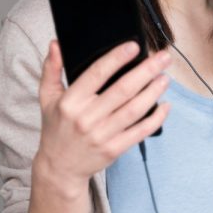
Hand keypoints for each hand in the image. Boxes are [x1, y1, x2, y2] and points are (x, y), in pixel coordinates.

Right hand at [36, 39, 170, 190]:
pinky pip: (140, 132)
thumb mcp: (47, 97)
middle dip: (146, 71)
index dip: (117, 58)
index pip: (96, 74)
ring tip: (165, 78)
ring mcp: (102, 135)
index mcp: (70, 102)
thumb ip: (51, 69)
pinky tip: (165, 106)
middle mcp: (87, 118)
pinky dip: (155, 119)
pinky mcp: (114, 149)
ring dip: (153, 92)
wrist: (59, 168)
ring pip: (134, 110)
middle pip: (122, 90)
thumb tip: (56, 44)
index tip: (134, 46)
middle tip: (163, 58)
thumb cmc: (56, 128)